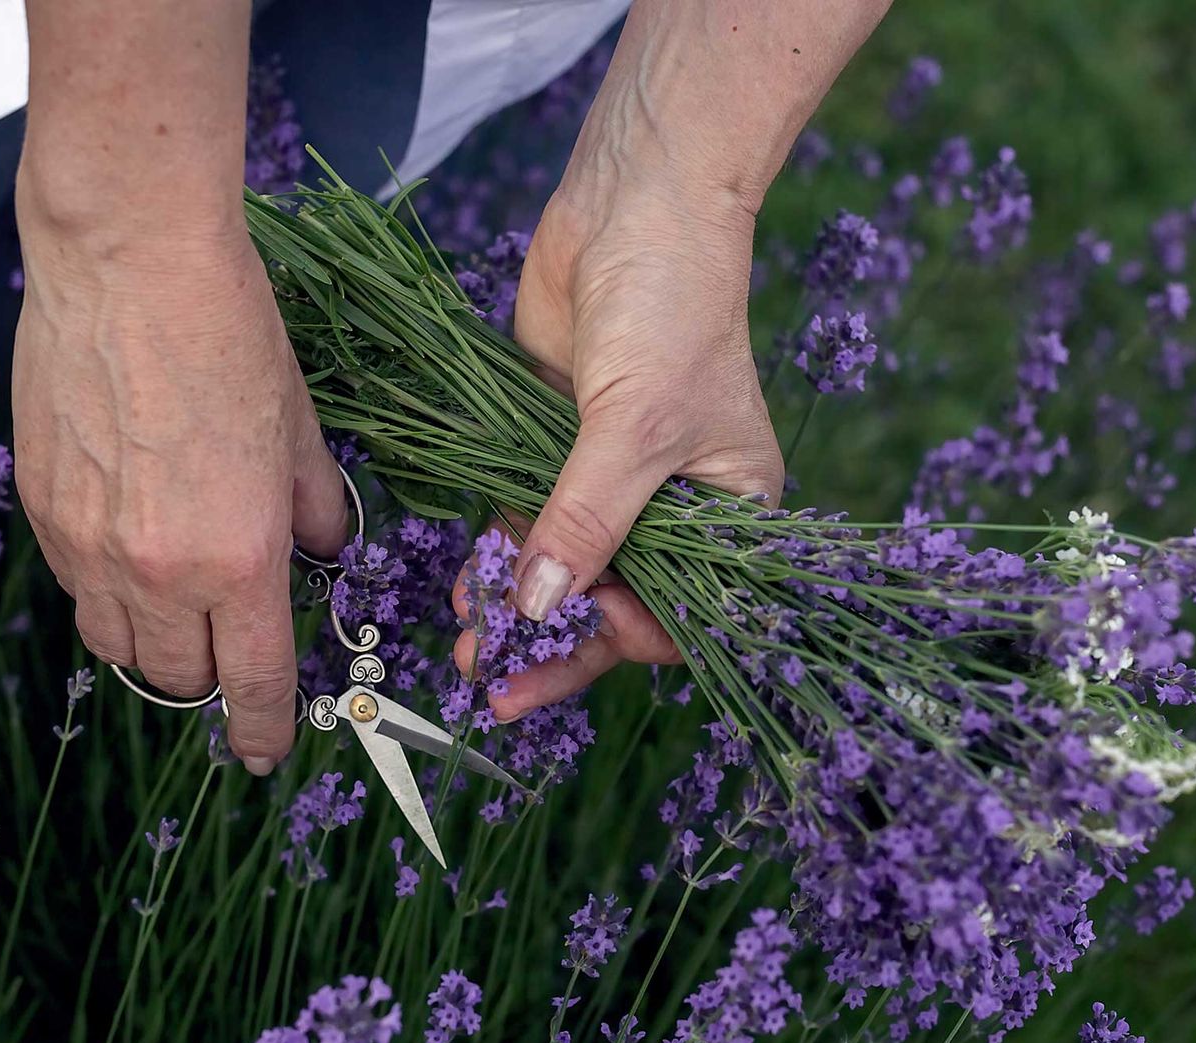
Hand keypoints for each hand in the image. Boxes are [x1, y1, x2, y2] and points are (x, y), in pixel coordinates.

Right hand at [13, 216, 345, 773]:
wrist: (128, 262)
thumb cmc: (232, 337)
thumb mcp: (301, 431)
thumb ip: (316, 510)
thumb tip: (323, 552)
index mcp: (238, 558)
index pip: (253, 680)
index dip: (262, 728)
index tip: (264, 752)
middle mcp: (157, 570)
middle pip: (175, 678)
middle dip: (208, 680)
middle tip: (230, 648)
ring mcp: (87, 544)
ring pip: (115, 645)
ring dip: (153, 644)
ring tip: (179, 604)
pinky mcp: (41, 508)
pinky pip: (76, 588)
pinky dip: (108, 593)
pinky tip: (132, 548)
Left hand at [452, 181, 783, 717]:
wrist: (634, 201)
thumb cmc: (672, 311)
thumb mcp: (636, 427)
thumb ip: (585, 522)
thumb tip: (535, 607)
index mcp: (729, 512)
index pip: (684, 608)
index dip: (627, 634)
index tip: (574, 634)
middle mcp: (672, 506)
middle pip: (615, 601)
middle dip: (556, 646)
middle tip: (496, 689)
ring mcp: (608, 477)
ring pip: (561, 567)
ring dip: (515, 610)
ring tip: (467, 653)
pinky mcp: (555, 446)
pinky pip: (524, 519)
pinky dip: (496, 555)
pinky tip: (465, 592)